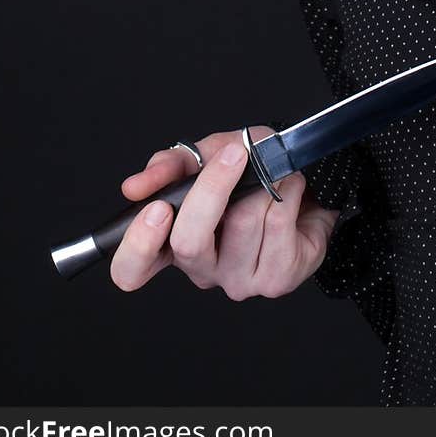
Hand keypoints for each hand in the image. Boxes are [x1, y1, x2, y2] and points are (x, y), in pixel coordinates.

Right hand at [109, 126, 340, 299]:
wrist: (304, 188)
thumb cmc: (251, 175)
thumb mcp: (208, 155)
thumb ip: (171, 165)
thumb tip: (135, 186)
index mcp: (172, 244)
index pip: (131, 270)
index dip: (138, 244)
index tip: (157, 209)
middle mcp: (202, 271)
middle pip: (190, 243)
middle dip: (213, 189)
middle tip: (233, 155)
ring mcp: (239, 281)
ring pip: (242, 222)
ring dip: (265, 182)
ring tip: (273, 173)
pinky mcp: (277, 279)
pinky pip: (278, 223)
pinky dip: (287, 190)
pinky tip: (290, 188)